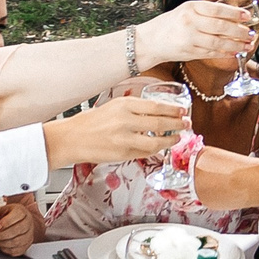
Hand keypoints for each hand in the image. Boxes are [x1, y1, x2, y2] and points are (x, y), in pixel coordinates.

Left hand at [0, 195, 40, 257]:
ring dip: (2, 243)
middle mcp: (28, 222)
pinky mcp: (26, 246)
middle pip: (17, 230)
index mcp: (21, 211)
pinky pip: (17, 250)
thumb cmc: (2, 217)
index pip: (17, 215)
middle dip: (1, 235)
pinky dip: (6, 249)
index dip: (5, 223)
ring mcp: (29, 235)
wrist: (10, 225)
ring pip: (17, 242)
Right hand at [45, 94, 190, 166]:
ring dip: (170, 141)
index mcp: (124, 104)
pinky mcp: (122, 153)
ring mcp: (124, 138)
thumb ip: (134, 110)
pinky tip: (160, 148)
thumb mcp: (113, 107)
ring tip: (177, 138)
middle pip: (160, 123)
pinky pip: (144, 152)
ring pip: (156, 142)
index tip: (182, 111)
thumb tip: (157, 114)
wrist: (72, 138)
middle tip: (186, 124)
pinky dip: (155, 150)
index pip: (156, 106)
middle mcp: (125, 120)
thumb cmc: (91, 122)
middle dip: (177, 125)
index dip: (172, 110)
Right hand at [135, 0, 254, 68]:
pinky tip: (235, 52)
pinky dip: (225, 54)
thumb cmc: (171, 24)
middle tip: (251, 33)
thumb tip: (234, 16)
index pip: (217, 10)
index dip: (235, 13)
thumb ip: (206, 12)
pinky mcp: (189, 53)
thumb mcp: (186, 10)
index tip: (247, 16)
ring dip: (236, 45)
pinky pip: (212, 53)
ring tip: (247, 45)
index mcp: (190, 7)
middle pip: (220, 27)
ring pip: (218, 43)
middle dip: (239, 31)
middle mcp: (190, 22)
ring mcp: (189, 39)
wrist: (149, 41)